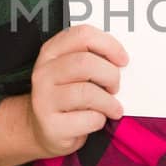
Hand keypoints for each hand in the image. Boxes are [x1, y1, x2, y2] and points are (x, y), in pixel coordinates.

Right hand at [26, 24, 127, 156]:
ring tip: (112, 108)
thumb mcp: (73, 73)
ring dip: (109, 102)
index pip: (82, 35)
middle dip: (110, 75)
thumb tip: (121, 62)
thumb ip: (92, 60)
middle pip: (85, 63)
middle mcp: (44, 73)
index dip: (109, 45)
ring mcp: (44, 100)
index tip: (122, 60)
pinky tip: (96, 120)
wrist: (43, 130)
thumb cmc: (66, 98)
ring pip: (87, 93)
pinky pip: (88, 119)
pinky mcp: (51, 125)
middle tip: (115, 87)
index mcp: (51, 52)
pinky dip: (100, 120)